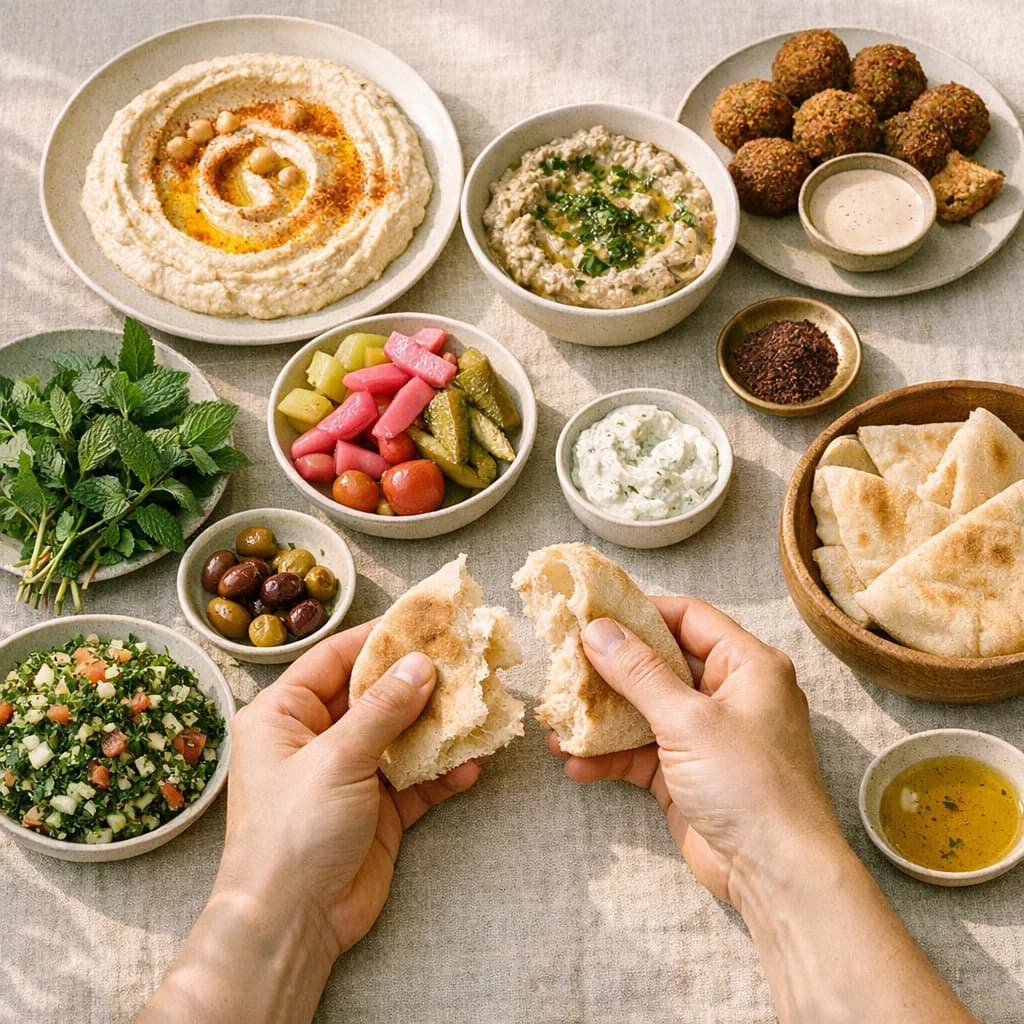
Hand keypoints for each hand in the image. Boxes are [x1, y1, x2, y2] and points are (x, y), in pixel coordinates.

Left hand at [215, 622, 480, 960]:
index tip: (422, 619)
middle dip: (417, 681)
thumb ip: (383, 709)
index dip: (377, 638)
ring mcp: (349, 774)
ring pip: (401, 734)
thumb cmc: (293, 831)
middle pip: (374, 695)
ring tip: (478, 705)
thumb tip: (422, 664)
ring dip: (437, 725)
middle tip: (463, 658)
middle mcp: (315, 738)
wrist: (291, 923)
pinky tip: (471, 765)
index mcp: (284, 715)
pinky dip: (442, 772)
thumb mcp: (336, 758)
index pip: (334, 659)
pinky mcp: (378, 808)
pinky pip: (416, 778)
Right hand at [550, 597, 841, 907]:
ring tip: (557, 722)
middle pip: (658, 664)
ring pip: (643, 711)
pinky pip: (640, 753)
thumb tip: (597, 630)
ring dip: (600, 718)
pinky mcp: (685, 774)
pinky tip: (574, 763)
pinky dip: (609, 757)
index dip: (640, 612)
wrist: (775, 875)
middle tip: (563, 665)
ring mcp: (705, 736)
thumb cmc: (749, 784)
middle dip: (609, 669)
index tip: (592, 613)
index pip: (688, 618)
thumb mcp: (688, 719)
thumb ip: (638, 672)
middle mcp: (728, 694)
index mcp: (747, 665)